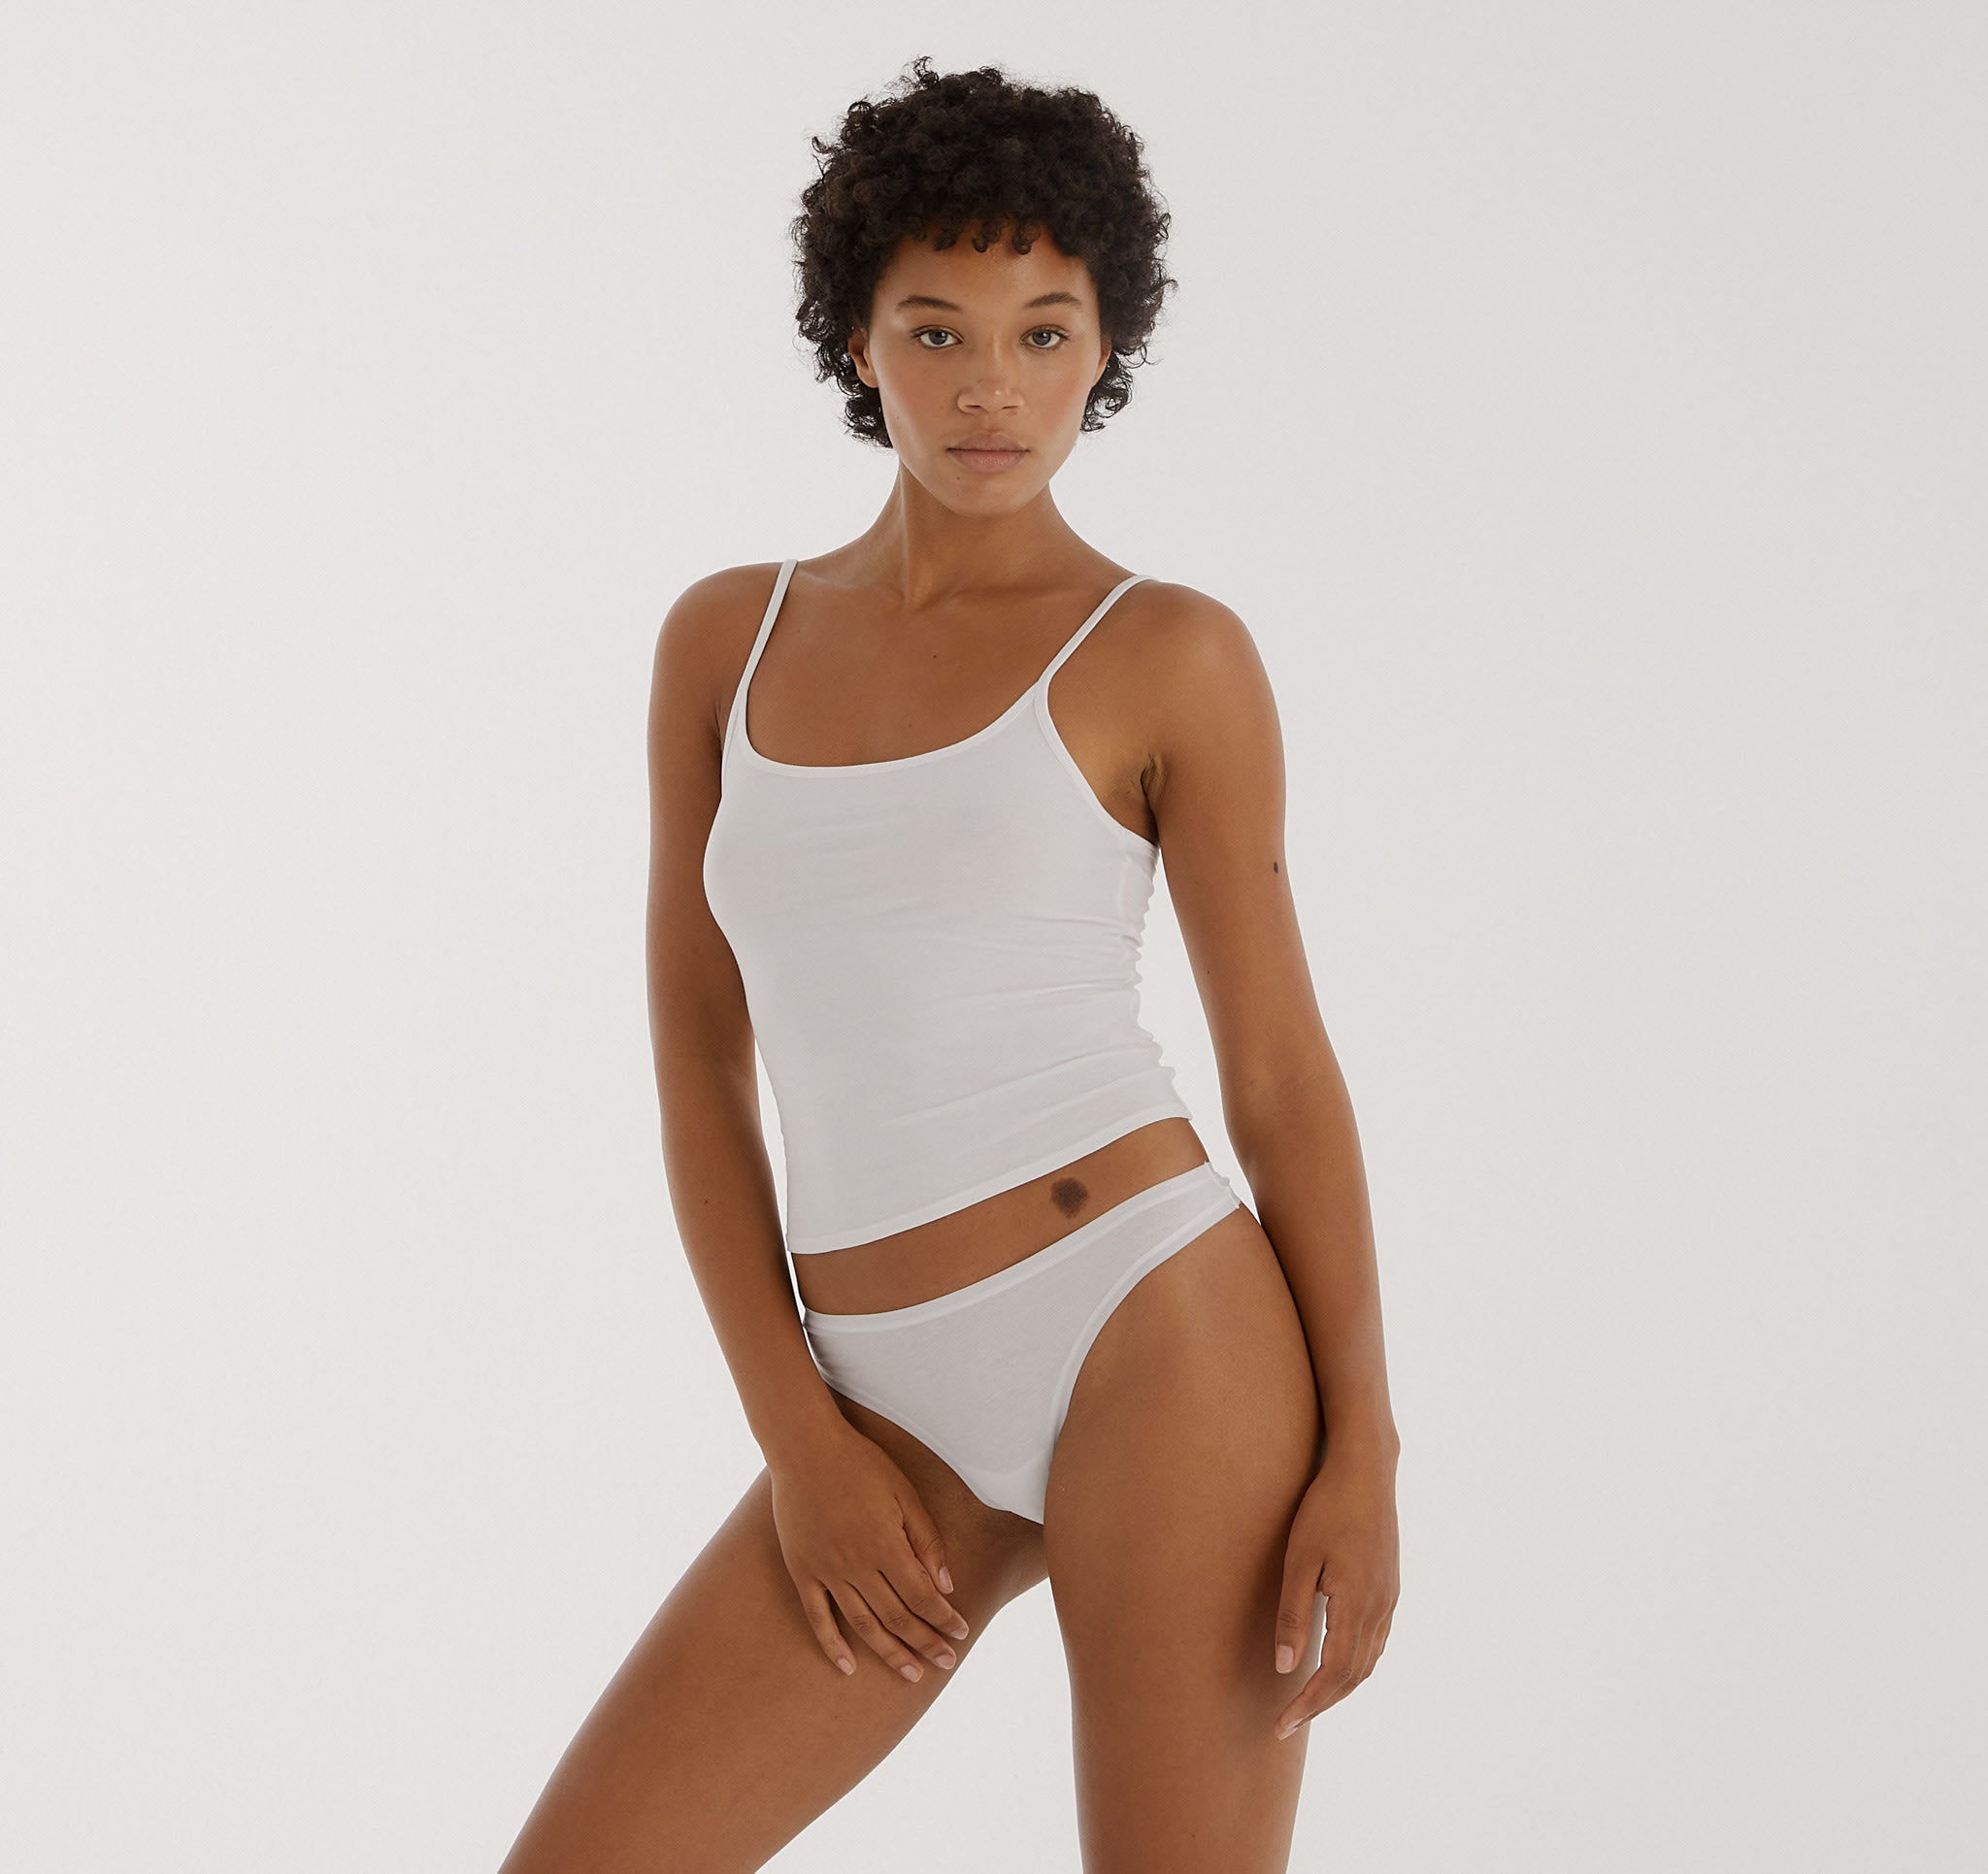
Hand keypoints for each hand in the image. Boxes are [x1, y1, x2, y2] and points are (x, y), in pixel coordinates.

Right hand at [767, 1417, 971, 1683]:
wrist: (805, 1448)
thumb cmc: (861, 1464)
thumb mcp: (904, 1493)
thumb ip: (926, 1541)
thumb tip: (945, 1585)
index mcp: (885, 1545)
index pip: (922, 1596)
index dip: (943, 1619)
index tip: (960, 1633)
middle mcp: (856, 1565)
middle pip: (896, 1617)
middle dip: (925, 1643)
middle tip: (945, 1664)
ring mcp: (826, 1571)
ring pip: (862, 1624)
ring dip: (889, 1652)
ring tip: (910, 1674)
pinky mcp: (801, 1570)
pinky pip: (817, 1617)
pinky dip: (832, 1646)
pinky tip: (848, 1668)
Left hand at [1271, 1437, 1399, 1738]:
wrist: (1365, 1470)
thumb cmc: (1325, 1508)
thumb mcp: (1299, 1560)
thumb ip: (1293, 1615)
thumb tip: (1285, 1668)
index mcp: (1356, 1606)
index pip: (1334, 1675)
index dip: (1308, 1705)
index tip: (1282, 1725)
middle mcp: (1380, 1609)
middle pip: (1355, 1676)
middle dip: (1321, 1703)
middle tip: (1288, 1722)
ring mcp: (1389, 1597)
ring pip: (1370, 1661)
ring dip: (1341, 1686)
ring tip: (1309, 1700)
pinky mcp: (1390, 1585)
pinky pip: (1377, 1640)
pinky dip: (1357, 1662)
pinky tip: (1339, 1659)